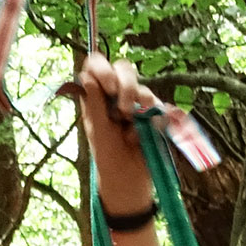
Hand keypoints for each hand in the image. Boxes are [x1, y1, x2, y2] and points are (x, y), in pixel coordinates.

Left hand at [74, 53, 155, 211]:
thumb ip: (93, 103)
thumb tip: (86, 76)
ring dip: (138, 106)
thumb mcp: (97, 130)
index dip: (103, 68)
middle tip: (122, 108)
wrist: (128, 179)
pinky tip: (141, 138)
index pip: (97, 66)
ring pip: (143, 88)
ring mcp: (138, 103)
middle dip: (126, 85)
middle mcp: (117, 95)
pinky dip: (151, 122)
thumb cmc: (107, 156)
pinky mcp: (155, 115)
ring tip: (130, 130)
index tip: (107, 87)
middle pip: (124, 69)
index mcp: (97, 96)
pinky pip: (159, 107)